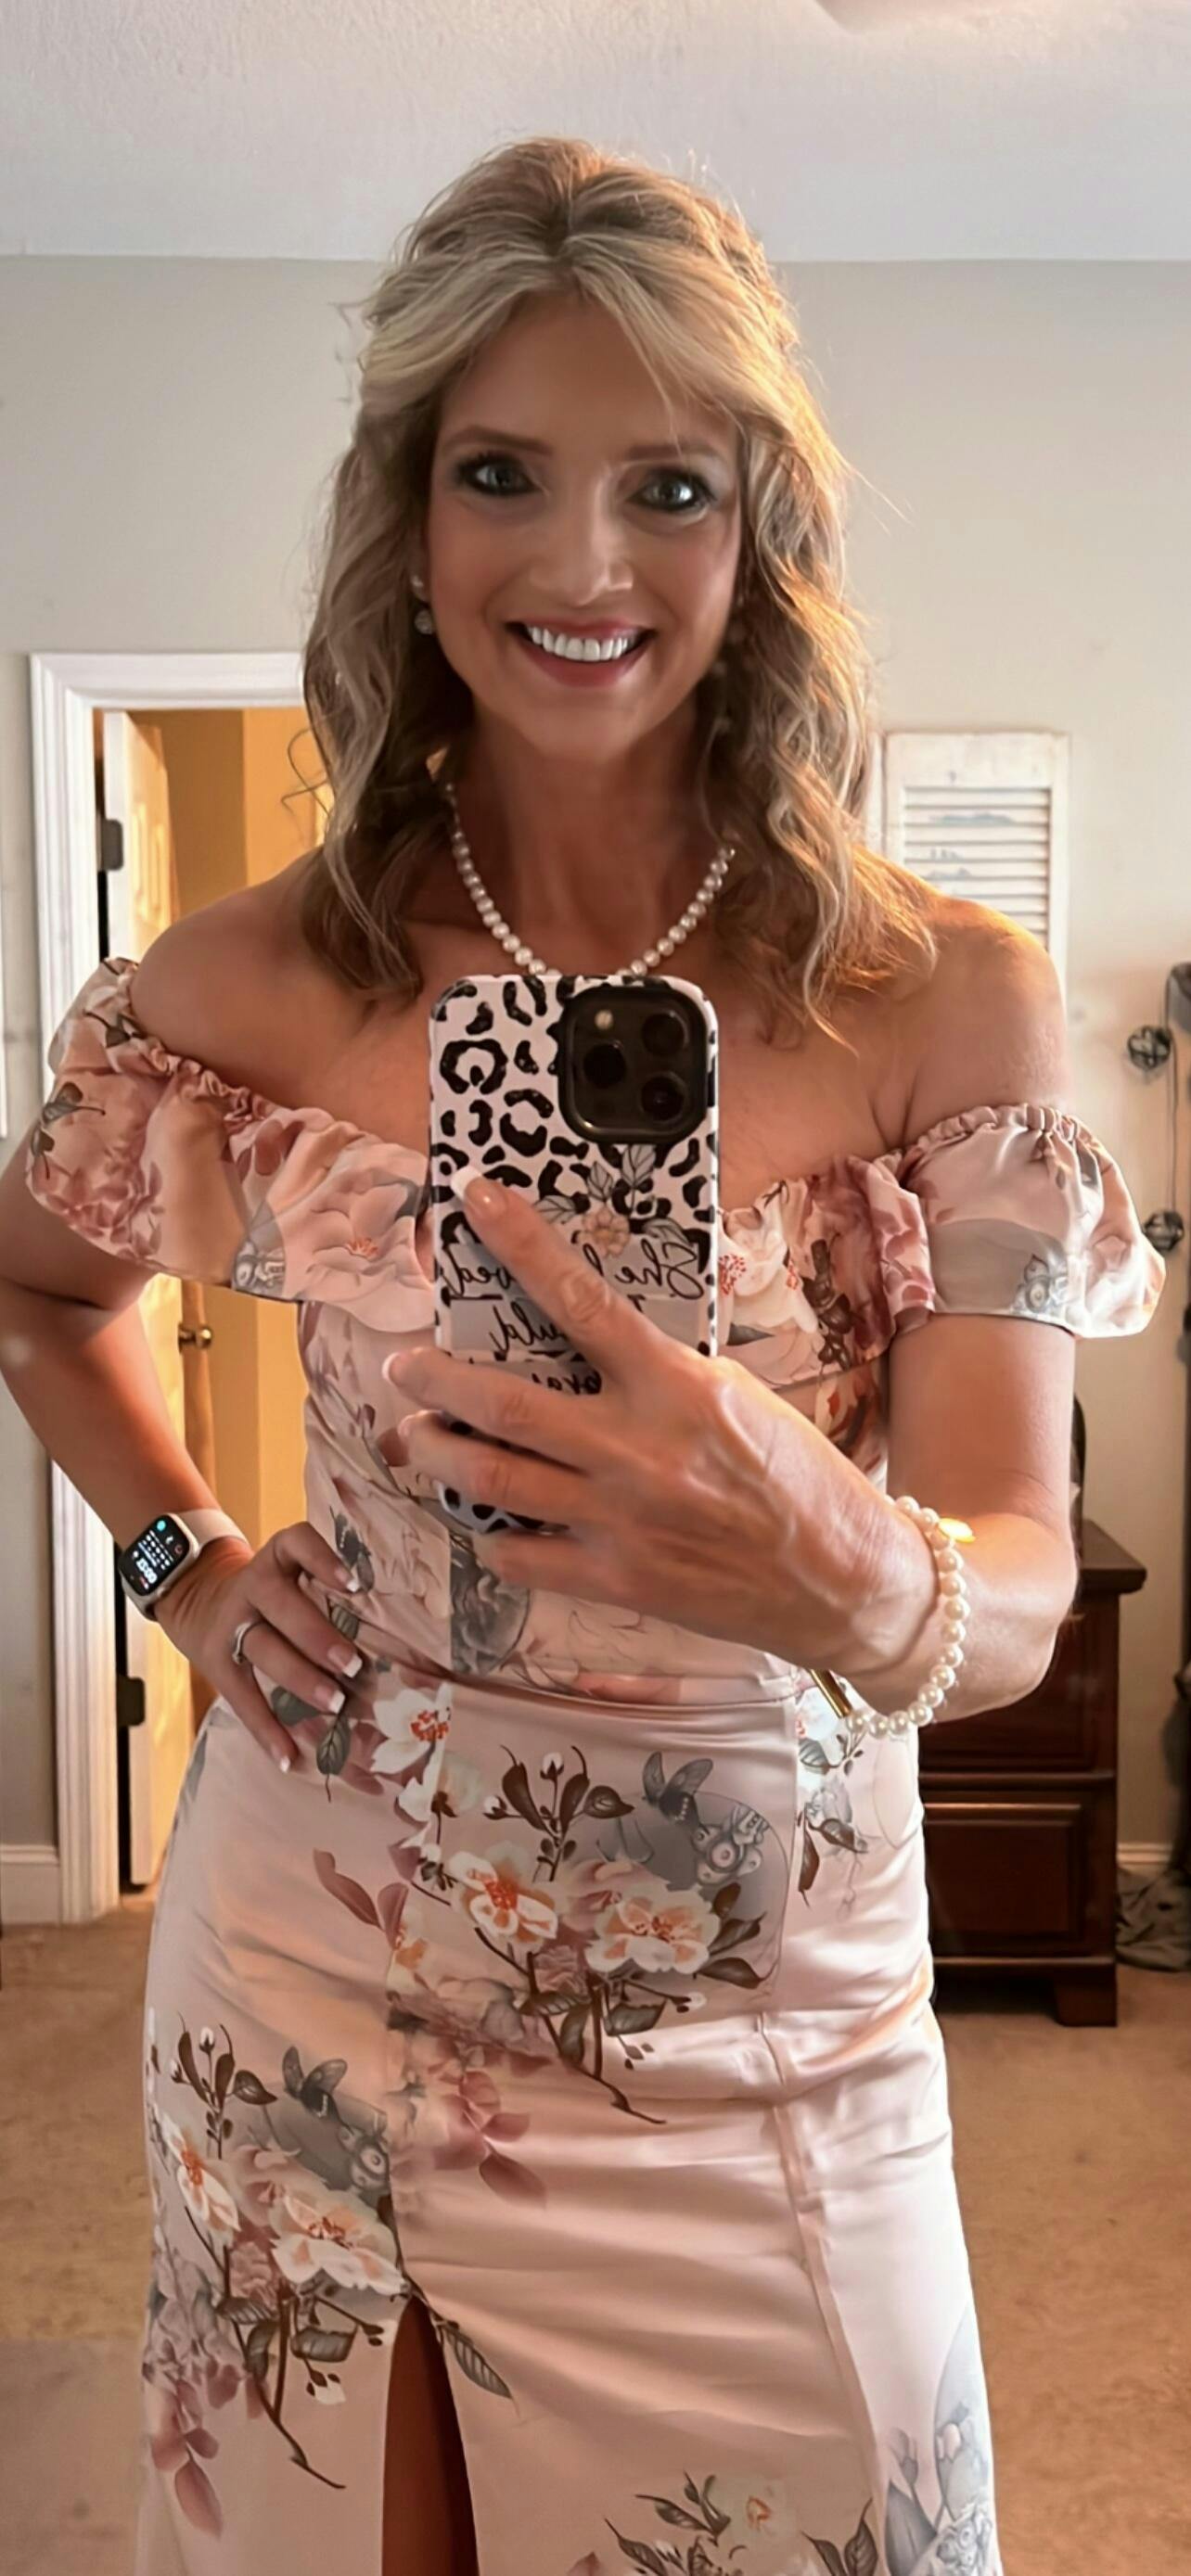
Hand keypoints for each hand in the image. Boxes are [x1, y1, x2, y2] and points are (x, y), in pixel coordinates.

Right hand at [153, 1521, 367, 1770]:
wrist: (198, 1598)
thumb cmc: (274, 1592)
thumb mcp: (291, 1571)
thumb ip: (331, 1589)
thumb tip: (407, 1631)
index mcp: (278, 1559)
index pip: (297, 1543)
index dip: (323, 1560)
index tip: (353, 1584)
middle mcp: (253, 1586)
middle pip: (283, 1607)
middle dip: (318, 1635)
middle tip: (354, 1665)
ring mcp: (232, 1625)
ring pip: (264, 1650)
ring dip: (300, 1679)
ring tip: (335, 1704)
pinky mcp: (217, 1664)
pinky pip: (242, 1698)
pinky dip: (266, 1730)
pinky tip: (289, 1757)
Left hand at [383, 1173, 887, 1669]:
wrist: (845, 1579)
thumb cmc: (801, 1478)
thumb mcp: (741, 1395)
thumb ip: (665, 1371)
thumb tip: (597, 1340)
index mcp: (677, 1387)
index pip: (580, 1299)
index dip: (519, 1244)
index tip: (476, 1201)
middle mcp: (637, 1450)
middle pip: (504, 1404)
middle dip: (436, 1379)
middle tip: (406, 1365)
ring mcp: (620, 1519)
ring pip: (492, 1480)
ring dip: (438, 1451)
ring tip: (417, 1434)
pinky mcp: (616, 1579)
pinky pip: (520, 1557)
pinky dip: (491, 1535)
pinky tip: (485, 1520)